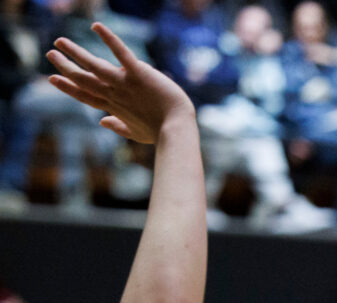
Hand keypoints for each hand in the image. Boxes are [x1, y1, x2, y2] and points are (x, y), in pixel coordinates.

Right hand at [46, 23, 193, 143]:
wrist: (177, 130)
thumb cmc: (161, 133)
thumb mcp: (136, 133)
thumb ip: (118, 126)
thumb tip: (102, 122)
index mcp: (114, 107)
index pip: (86, 96)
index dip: (69, 88)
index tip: (52, 78)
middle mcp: (114, 95)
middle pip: (84, 80)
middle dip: (66, 67)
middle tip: (51, 54)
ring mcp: (124, 84)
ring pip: (94, 66)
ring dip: (75, 53)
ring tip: (60, 41)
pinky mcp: (139, 74)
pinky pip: (121, 54)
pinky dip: (109, 39)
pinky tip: (96, 26)